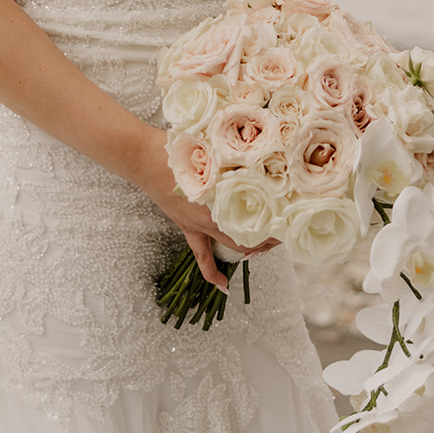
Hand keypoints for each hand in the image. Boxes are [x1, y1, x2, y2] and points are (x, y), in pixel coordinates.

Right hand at [132, 127, 278, 290]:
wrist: (144, 158)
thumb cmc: (177, 147)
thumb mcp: (211, 145)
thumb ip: (232, 151)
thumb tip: (258, 146)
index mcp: (220, 193)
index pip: (256, 213)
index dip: (275, 219)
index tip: (289, 217)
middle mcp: (213, 213)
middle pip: (249, 232)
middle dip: (268, 237)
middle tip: (282, 234)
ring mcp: (199, 224)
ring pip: (232, 244)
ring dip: (249, 249)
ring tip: (263, 250)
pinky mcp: (187, 227)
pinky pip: (201, 255)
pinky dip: (212, 273)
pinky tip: (224, 286)